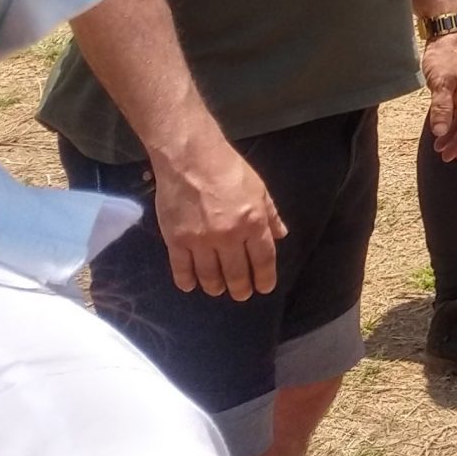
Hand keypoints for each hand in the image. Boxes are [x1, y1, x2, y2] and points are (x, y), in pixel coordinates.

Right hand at [153, 135, 284, 299]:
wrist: (191, 160)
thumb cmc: (229, 170)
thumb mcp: (259, 189)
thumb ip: (270, 215)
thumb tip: (281, 235)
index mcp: (253, 223)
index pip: (263, 259)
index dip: (265, 277)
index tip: (265, 288)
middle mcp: (228, 237)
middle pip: (237, 272)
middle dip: (241, 288)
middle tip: (242, 295)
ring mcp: (201, 241)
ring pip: (210, 275)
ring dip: (216, 287)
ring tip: (219, 290)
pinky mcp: (176, 241)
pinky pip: (182, 269)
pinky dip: (187, 281)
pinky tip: (191, 286)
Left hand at [421, 32, 456, 162]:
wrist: (447, 33)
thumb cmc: (447, 56)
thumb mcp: (441, 84)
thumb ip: (442, 109)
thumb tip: (441, 133)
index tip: (456, 155)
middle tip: (444, 155)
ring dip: (453, 132)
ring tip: (439, 146)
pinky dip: (450, 120)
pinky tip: (441, 126)